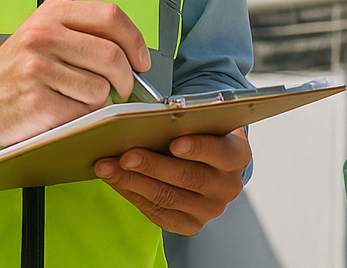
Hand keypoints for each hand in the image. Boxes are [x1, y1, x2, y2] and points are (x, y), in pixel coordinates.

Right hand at [0, 0, 149, 146]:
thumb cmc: (17, 67)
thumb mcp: (45, 33)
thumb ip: (86, 34)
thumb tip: (134, 55)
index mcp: (52, 14)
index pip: (111, 16)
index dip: (135, 40)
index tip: (141, 60)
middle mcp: (44, 37)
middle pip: (112, 56)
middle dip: (126, 78)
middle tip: (121, 88)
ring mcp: (38, 70)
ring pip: (101, 89)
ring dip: (99, 101)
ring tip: (78, 98)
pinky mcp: (37, 103)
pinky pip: (82, 113)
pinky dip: (81, 117)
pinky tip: (62, 110)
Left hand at [95, 130, 251, 233]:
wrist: (212, 165)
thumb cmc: (203, 136)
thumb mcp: (205, 124)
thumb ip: (188, 123)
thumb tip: (150, 121)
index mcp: (238, 155)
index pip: (221, 152)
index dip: (198, 148)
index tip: (174, 142)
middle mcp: (228, 186)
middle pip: (187, 177)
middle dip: (152, 165)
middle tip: (126, 155)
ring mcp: (210, 209)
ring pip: (166, 197)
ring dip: (132, 181)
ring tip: (108, 167)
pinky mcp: (190, 224)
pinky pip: (157, 213)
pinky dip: (133, 195)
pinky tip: (117, 181)